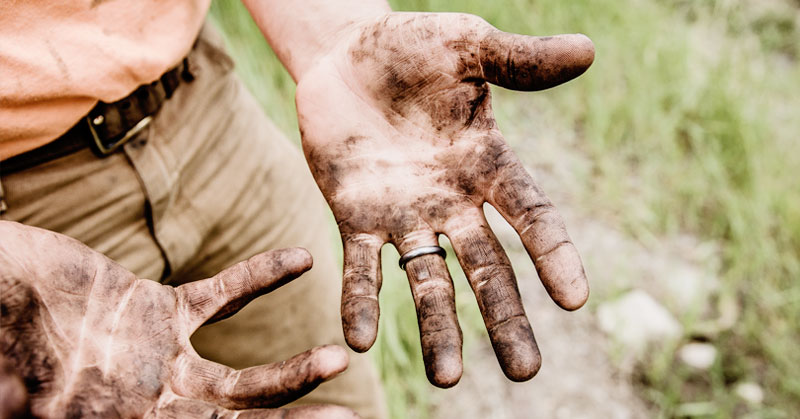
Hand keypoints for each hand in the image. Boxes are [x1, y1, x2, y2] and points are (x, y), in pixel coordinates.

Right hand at [0, 221, 356, 417]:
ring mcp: (162, 360)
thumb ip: (34, 402)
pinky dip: (260, 278)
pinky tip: (300, 260)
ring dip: (291, 371)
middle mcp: (156, 404)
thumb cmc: (3, 341)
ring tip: (337, 359)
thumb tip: (42, 409)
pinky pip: (221, 295)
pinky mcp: (159, 311)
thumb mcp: (19, 391)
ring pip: (241, 377)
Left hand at [296, 12, 592, 386]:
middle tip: (525, 374)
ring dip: (437, 328)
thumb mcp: (467, 46)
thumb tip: (587, 51)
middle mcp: (452, 200)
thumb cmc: (412, 48)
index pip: (530, 214)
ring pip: (427, 280)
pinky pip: (360, 266)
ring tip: (445, 380)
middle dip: (504, 318)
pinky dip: (360, 302)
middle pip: (487, 267)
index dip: (553, 254)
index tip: (576, 299)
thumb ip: (519, 61)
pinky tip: (359, 341)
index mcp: (487, 163)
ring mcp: (404, 214)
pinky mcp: (354, 216)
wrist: (344, 56)